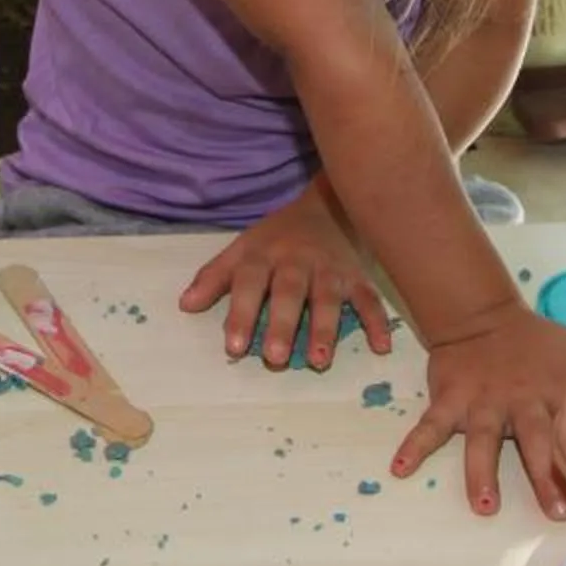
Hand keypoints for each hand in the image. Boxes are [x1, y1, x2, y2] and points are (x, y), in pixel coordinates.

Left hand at [180, 177, 395, 371]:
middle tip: (274, 358)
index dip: (240, 313)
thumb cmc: (278, 236)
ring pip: (328, 298)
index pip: (248, 283)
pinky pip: (369, 298)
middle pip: (289, 292)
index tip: (233, 347)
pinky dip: (376, 321)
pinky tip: (380, 346)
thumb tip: (185, 305)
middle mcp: (297, 261)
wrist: (328, 205)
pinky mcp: (357, 276)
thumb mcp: (242, 248)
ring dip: (325, 328)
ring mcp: (330, 269)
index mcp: (263, 254)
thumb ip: (215, 276)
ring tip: (318, 360)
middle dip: (282, 325)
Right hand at [391, 304, 565, 518]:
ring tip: (484, 505)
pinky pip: (430, 425)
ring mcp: (484, 400)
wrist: (485, 317)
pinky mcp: (451, 399)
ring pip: (483, 439)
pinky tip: (400, 469)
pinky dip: (414, 445)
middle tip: (559, 511)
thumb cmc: (541, 347)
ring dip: (481, 472)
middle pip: (537, 441)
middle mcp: (523, 399)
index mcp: (559, 392)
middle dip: (547, 477)